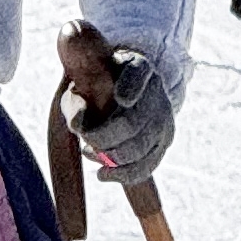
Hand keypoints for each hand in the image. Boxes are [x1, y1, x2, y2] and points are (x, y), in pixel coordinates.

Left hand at [59, 29, 176, 185]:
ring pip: (141, 145)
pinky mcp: (165, 141)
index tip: (121, 99)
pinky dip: (125, 174)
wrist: (115, 100)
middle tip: (85, 141)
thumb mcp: (80, 88)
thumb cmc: (93, 90)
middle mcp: (155, 90)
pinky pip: (149, 164)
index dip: (131, 87)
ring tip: (88, 152)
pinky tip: (103, 174)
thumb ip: (75, 102)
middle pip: (134, 120)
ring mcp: (164, 117)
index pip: (137, 73)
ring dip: (111, 157)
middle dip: (105, 137)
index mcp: (136, 66)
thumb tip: (77, 125)